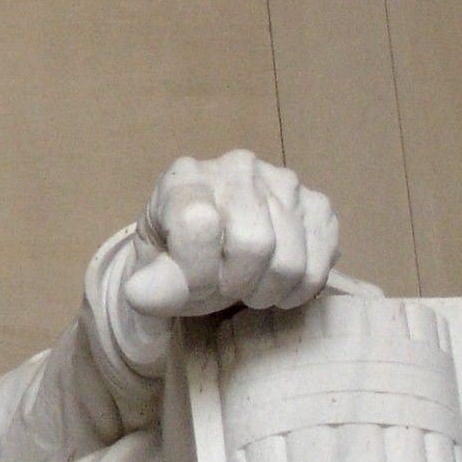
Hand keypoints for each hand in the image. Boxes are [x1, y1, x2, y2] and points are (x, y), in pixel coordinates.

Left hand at [120, 151, 337, 319]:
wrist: (211, 248)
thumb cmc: (178, 257)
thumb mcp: (153, 273)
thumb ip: (148, 286)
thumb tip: (140, 295)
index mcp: (186, 176)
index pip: (199, 225)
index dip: (196, 271)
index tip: (191, 284)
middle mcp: (238, 167)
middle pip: (253, 244)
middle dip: (235, 282)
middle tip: (223, 285)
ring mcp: (283, 182)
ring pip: (290, 260)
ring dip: (266, 290)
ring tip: (248, 285)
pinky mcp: (317, 205)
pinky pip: (320, 263)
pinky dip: (297, 289)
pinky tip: (275, 282)